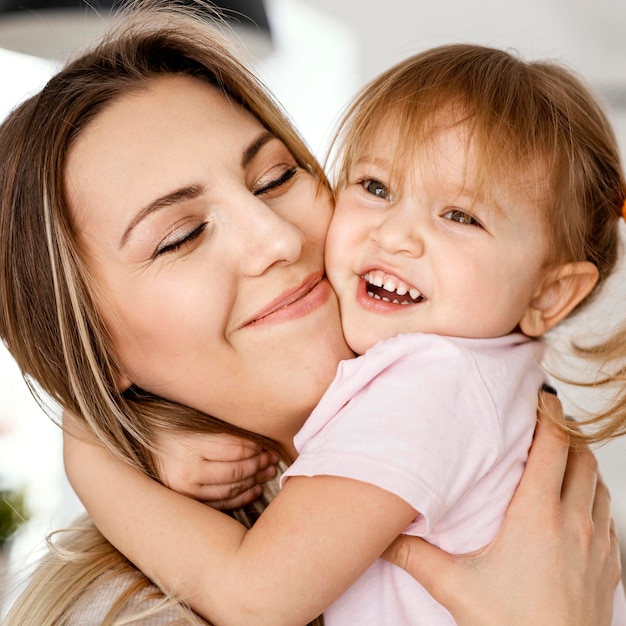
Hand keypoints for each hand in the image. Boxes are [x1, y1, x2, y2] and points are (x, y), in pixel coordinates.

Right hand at [153, 431, 279, 508]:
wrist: (134, 444)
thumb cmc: (167, 425)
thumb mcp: (191, 420)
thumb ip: (219, 428)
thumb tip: (257, 435)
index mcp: (191, 445)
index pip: (236, 448)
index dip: (257, 447)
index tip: (268, 444)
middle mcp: (188, 471)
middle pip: (237, 470)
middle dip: (259, 464)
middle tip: (272, 459)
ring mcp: (185, 490)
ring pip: (231, 489)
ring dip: (254, 481)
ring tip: (268, 472)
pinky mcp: (185, 501)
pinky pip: (220, 504)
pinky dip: (241, 498)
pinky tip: (254, 489)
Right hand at [383, 392, 620, 625]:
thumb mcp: (456, 588)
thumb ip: (415, 556)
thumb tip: (382, 537)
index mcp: (538, 515)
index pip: (553, 447)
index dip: (550, 415)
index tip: (542, 396)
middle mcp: (574, 522)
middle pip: (581, 457)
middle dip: (566, 432)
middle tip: (548, 421)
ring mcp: (598, 545)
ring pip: (599, 483)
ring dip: (583, 463)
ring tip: (562, 456)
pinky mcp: (609, 567)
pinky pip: (609, 516)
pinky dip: (595, 497)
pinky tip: (577, 506)